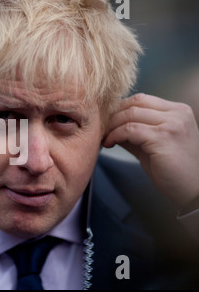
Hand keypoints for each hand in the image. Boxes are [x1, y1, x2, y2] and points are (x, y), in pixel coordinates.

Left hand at [102, 93, 198, 208]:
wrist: (193, 191)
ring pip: (130, 114)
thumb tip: (110, 126)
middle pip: (135, 103)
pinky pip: (130, 129)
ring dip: (111, 126)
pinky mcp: (163, 137)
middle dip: (113, 116)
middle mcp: (177, 113)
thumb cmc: (175, 171)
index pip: (141, 100)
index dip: (119, 109)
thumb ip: (135, 132)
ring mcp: (172, 124)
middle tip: (101, 129)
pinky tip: (109, 144)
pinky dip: (114, 135)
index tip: (106, 123)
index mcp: (178, 111)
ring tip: (104, 138)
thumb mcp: (153, 145)